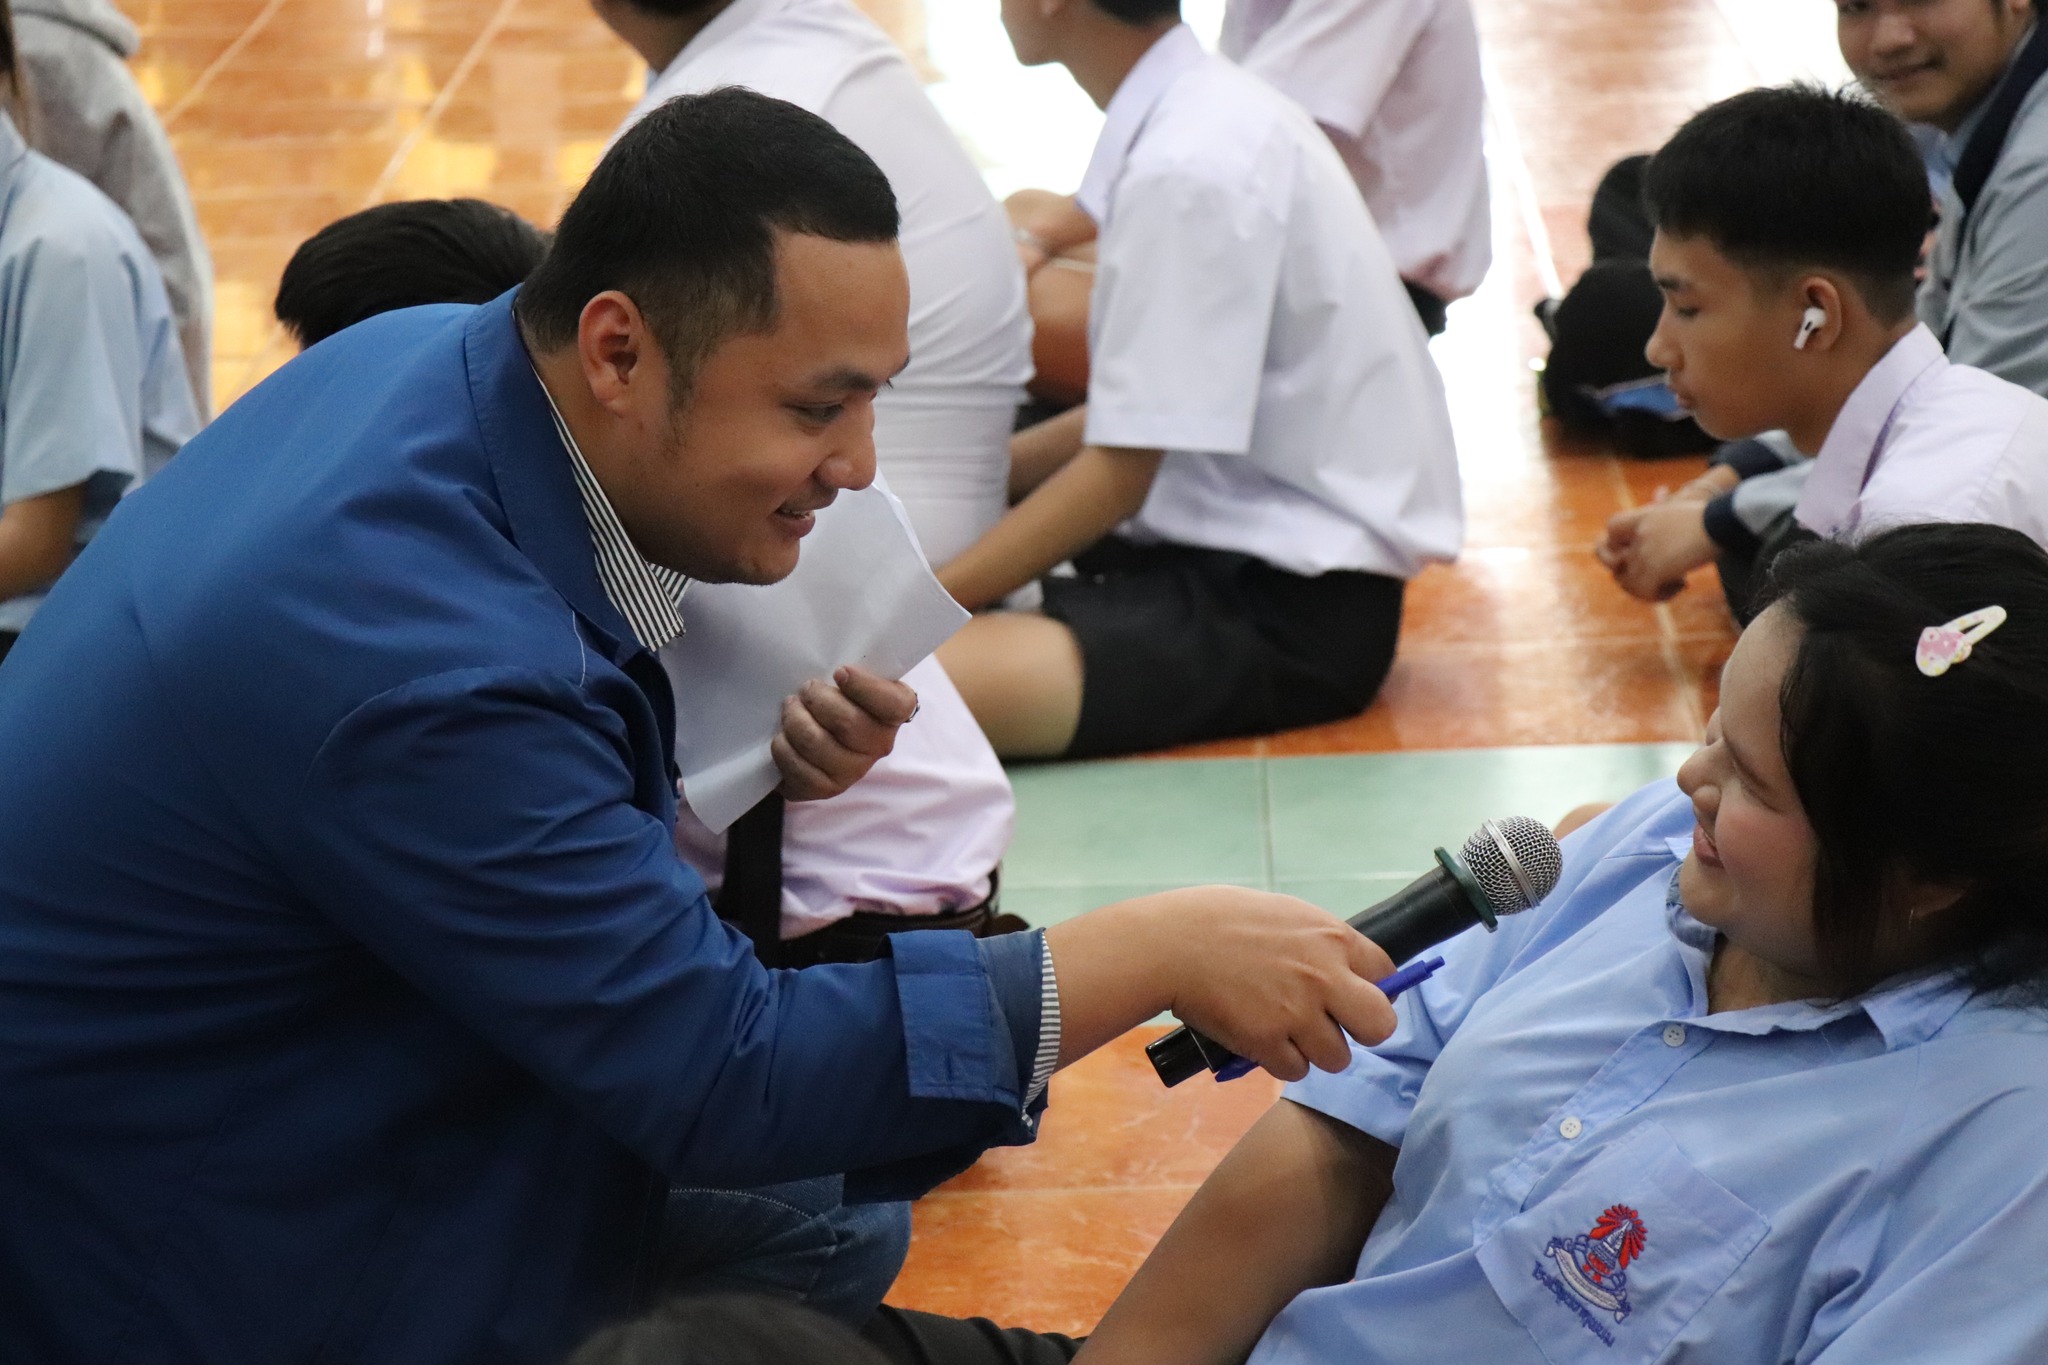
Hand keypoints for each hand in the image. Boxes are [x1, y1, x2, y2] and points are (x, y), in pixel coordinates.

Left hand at [771, 666, 916, 800]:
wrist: (814, 736)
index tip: (839, 672)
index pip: (895, 704)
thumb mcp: (847, 678)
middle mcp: (880, 744)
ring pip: (815, 741)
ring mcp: (853, 770)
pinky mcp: (825, 789)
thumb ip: (849, 668)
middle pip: (847, 721)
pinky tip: (783, 737)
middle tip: (805, 689)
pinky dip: (782, 746)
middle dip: (816, 698)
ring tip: (790, 709)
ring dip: (794, 719)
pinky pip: (796, 766)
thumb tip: (832, 651)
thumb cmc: (834, 697)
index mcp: (893, 712)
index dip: (865, 687)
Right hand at [1150, 887, 1398, 1080]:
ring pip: (1337, 1057)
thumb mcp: (1283, 914)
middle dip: (1361, 1030)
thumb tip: (1344, 968)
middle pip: (1380, 1025)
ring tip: (1283, 1030)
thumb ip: (1319, 943)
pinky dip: (1279, 1061)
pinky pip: (1296, 1070)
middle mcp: (1324, 977)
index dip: (1370, 987)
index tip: (1350, 994)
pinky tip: (1258, 1038)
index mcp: (1331, 938)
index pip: (1386, 972)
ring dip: (1313, 1050)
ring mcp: (1297, 1014)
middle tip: (1332, 1024)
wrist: (1169, 945)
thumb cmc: (1218, 920)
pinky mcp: (1268, 1043)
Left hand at [1597, 480, 1723, 602]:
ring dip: (1647, 587)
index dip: (1616, 543)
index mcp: (1642, 516)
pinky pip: (1645, 592)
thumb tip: (1660, 491)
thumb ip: (1664, 503)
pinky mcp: (1653, 570)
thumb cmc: (1709, 513)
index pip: (1611, 529)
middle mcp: (1638, 534)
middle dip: (1631, 573)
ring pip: (1627, 582)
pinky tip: (1682, 584)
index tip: (1635, 552)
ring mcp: (1643, 553)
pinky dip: (1661, 594)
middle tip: (1657, 575)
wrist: (1722, 522)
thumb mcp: (1680, 506)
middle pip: (1614, 562)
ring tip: (1673, 582)